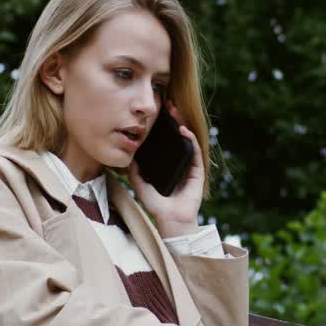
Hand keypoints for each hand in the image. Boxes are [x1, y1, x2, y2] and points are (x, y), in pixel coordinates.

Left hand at [126, 100, 204, 237]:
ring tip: (176, 113)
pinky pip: (195, 151)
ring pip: (187, 140)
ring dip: (183, 125)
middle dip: (174, 120)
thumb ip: (135, 172)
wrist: (171, 220)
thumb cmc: (157, 206)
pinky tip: (183, 130)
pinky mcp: (197, 170)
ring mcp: (189, 166)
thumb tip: (129, 157)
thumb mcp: (140, 186)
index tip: (157, 114)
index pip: (166, 142)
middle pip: (177, 137)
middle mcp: (179, 163)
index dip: (163, 128)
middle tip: (168, 106)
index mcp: (167, 165)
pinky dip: (190, 139)